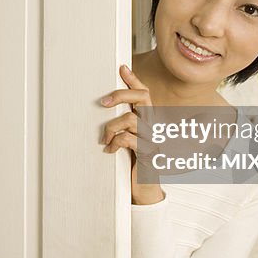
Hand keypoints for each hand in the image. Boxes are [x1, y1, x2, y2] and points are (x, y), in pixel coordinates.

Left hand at [100, 65, 164, 204]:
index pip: (144, 94)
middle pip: (142, 98)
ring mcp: (153, 138)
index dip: (134, 80)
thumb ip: (124, 126)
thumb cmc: (135, 163)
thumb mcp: (129, 140)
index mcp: (149, 120)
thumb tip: (105, 108)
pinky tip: (110, 150)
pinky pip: (127, 139)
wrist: (145, 190)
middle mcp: (153, 126)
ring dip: (111, 128)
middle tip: (103, 102)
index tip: (122, 68)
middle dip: (121, 94)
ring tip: (105, 140)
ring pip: (130, 119)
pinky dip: (114, 143)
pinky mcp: (148, 152)